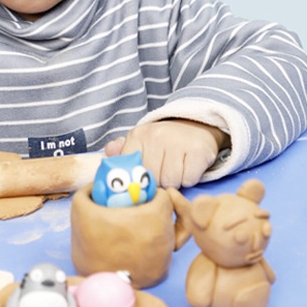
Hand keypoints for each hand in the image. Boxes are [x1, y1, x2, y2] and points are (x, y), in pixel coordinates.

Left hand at [104, 119, 229, 188]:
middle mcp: (156, 135)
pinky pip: (188, 179)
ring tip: (175, 169)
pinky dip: (189, 179)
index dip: (138, 177)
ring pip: (170, 181)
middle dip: (158, 181)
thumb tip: (108, 153)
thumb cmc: (163, 140)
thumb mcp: (141, 141)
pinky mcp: (198, 150)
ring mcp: (177, 141)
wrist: (195, 124)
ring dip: (174, 182)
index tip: (144, 176)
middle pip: (152, 177)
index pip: (131, 166)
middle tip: (163, 172)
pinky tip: (187, 168)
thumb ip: (123, 149)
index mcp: (138, 135)